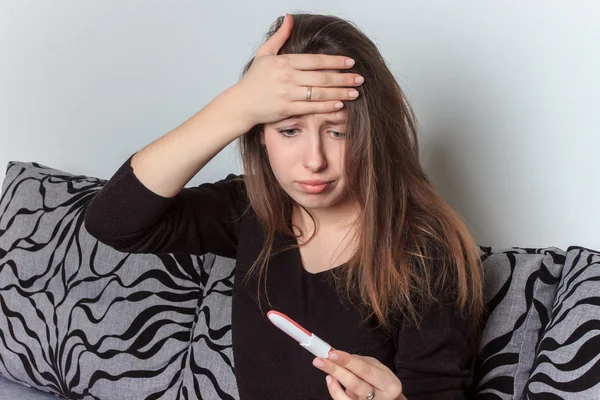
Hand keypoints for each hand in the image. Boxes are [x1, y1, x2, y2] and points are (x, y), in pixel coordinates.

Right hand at [231, 13, 363, 127]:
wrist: (241, 104)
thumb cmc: (253, 80)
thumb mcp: (264, 54)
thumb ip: (280, 36)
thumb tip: (289, 18)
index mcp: (285, 62)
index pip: (316, 61)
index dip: (335, 61)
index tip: (350, 62)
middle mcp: (288, 78)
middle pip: (322, 77)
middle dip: (344, 78)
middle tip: (360, 78)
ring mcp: (288, 94)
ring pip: (319, 93)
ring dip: (340, 92)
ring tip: (354, 92)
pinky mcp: (287, 109)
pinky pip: (312, 108)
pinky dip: (327, 106)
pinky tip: (339, 104)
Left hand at [312, 350, 406, 399]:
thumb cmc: (380, 382)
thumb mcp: (377, 369)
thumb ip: (360, 363)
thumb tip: (339, 356)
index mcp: (389, 384)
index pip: (365, 370)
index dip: (348, 361)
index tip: (332, 353)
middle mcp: (382, 398)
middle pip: (355, 383)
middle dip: (336, 370)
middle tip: (320, 360)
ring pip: (348, 396)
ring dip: (333, 380)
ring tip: (323, 367)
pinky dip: (335, 390)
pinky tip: (330, 380)